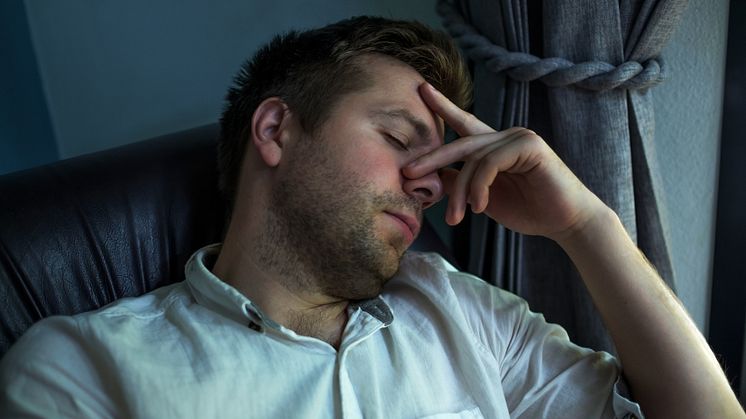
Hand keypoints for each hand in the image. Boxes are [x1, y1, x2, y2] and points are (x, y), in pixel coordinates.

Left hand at [404, 83, 606, 241]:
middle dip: (431, 159)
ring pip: (473, 159)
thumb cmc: (528, 210)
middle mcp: (506, 136)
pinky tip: (479, 208)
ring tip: (456, 218)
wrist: (565, 223)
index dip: (443, 106)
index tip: (422, 89)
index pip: (464, 124)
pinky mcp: (529, 145)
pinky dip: (479, 187)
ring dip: (461, 193)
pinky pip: (490, 163)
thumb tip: (435, 177)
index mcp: (494, 146)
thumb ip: (462, 184)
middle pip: (460, 143)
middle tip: (407, 173)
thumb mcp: (484, 198)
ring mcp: (518, 137)